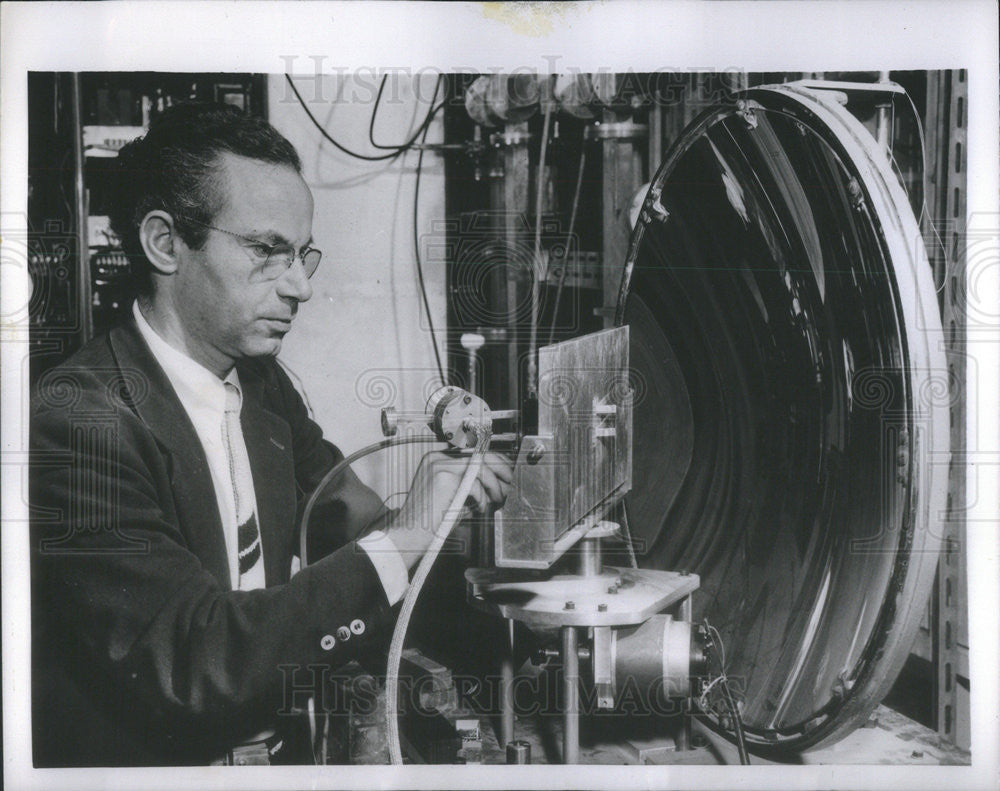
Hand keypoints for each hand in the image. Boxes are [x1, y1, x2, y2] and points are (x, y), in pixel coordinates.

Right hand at [388, 450, 512, 568]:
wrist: (407, 535)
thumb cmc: (430, 521)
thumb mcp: (454, 496)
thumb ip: (471, 484)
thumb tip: (497, 482)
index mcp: (437, 459)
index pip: (473, 451)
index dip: (494, 461)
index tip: (505, 474)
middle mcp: (437, 457)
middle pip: (480, 454)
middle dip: (501, 469)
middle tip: (509, 484)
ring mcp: (438, 465)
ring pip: (481, 468)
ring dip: (494, 485)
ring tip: (496, 499)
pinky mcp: (442, 477)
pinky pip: (474, 484)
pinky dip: (481, 498)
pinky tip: (478, 508)